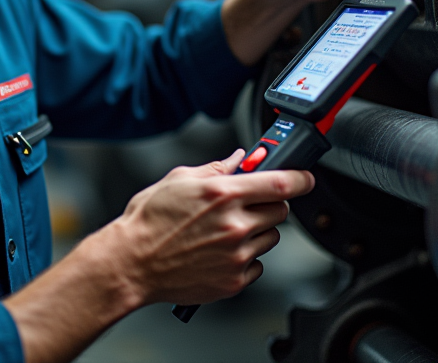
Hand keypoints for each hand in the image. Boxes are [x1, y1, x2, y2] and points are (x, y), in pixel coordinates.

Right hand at [2, 153, 313, 362]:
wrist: (131, 263)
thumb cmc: (149, 221)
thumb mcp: (179, 180)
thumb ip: (216, 168)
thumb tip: (239, 158)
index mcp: (222, 193)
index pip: (281, 183)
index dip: (300, 178)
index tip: (305, 177)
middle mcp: (234, 224)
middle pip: (280, 210)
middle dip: (268, 204)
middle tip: (247, 205)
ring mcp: (236, 255)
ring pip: (271, 237)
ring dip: (257, 231)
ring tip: (224, 231)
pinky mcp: (234, 280)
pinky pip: (257, 264)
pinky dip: (245, 258)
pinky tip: (219, 252)